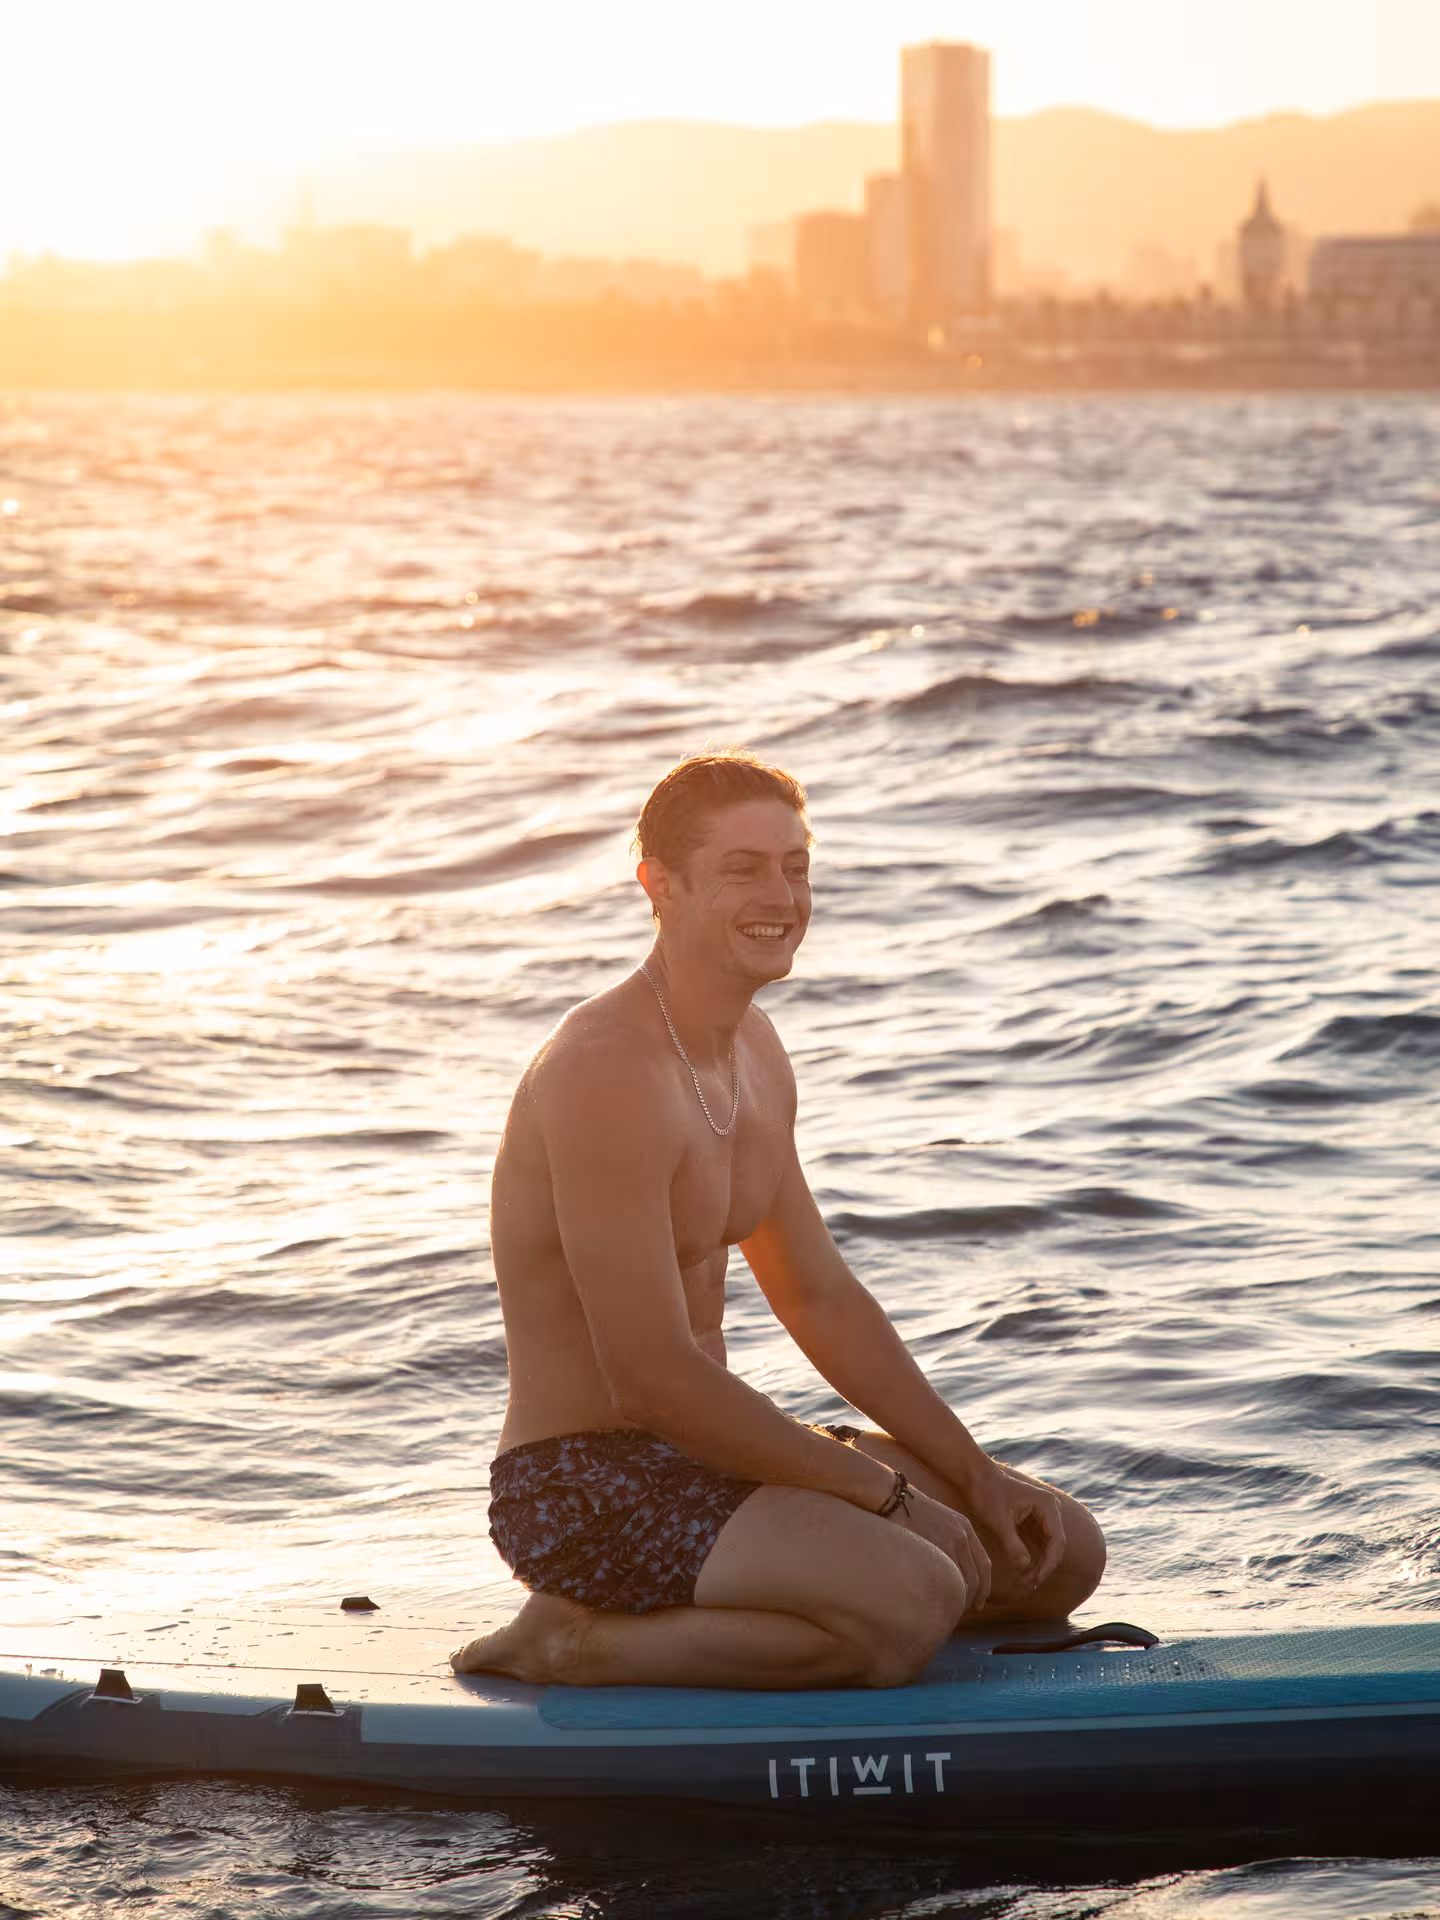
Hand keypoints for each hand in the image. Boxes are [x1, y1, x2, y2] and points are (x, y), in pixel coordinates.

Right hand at [891, 1486, 992, 1612]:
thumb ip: (953, 1540)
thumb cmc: (913, 1510)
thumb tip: (954, 1569)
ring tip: (950, 1608)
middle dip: (973, 1597)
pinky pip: (945, 1576)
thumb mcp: (942, 1519)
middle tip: (965, 1610)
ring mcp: (948, 1542)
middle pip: (976, 1577)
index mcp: (966, 1528)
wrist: (896, 1497)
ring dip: (959, 1599)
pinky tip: (938, 1599)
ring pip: (962, 1580)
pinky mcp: (933, 1547)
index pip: (984, 1565)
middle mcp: (962, 1536)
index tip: (979, 1602)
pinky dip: (945, 1591)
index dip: (985, 1587)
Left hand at [963, 1462, 1066, 1588]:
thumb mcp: (999, 1521)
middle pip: (1056, 1545)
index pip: (1056, 1540)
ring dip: (1040, 1563)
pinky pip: (1041, 1542)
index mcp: (1047, 1505)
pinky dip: (1035, 1556)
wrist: (978, 1478)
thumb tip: (1025, 1568)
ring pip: (1050, 1546)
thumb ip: (1013, 1545)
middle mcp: (1051, 1509)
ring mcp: (1046, 1514)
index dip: (1048, 1563)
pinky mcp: (1037, 1520)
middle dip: (1044, 1566)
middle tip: (1029, 1583)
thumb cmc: (988, 1494)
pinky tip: (1025, 1570)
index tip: (1036, 1578)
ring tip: (1026, 1580)